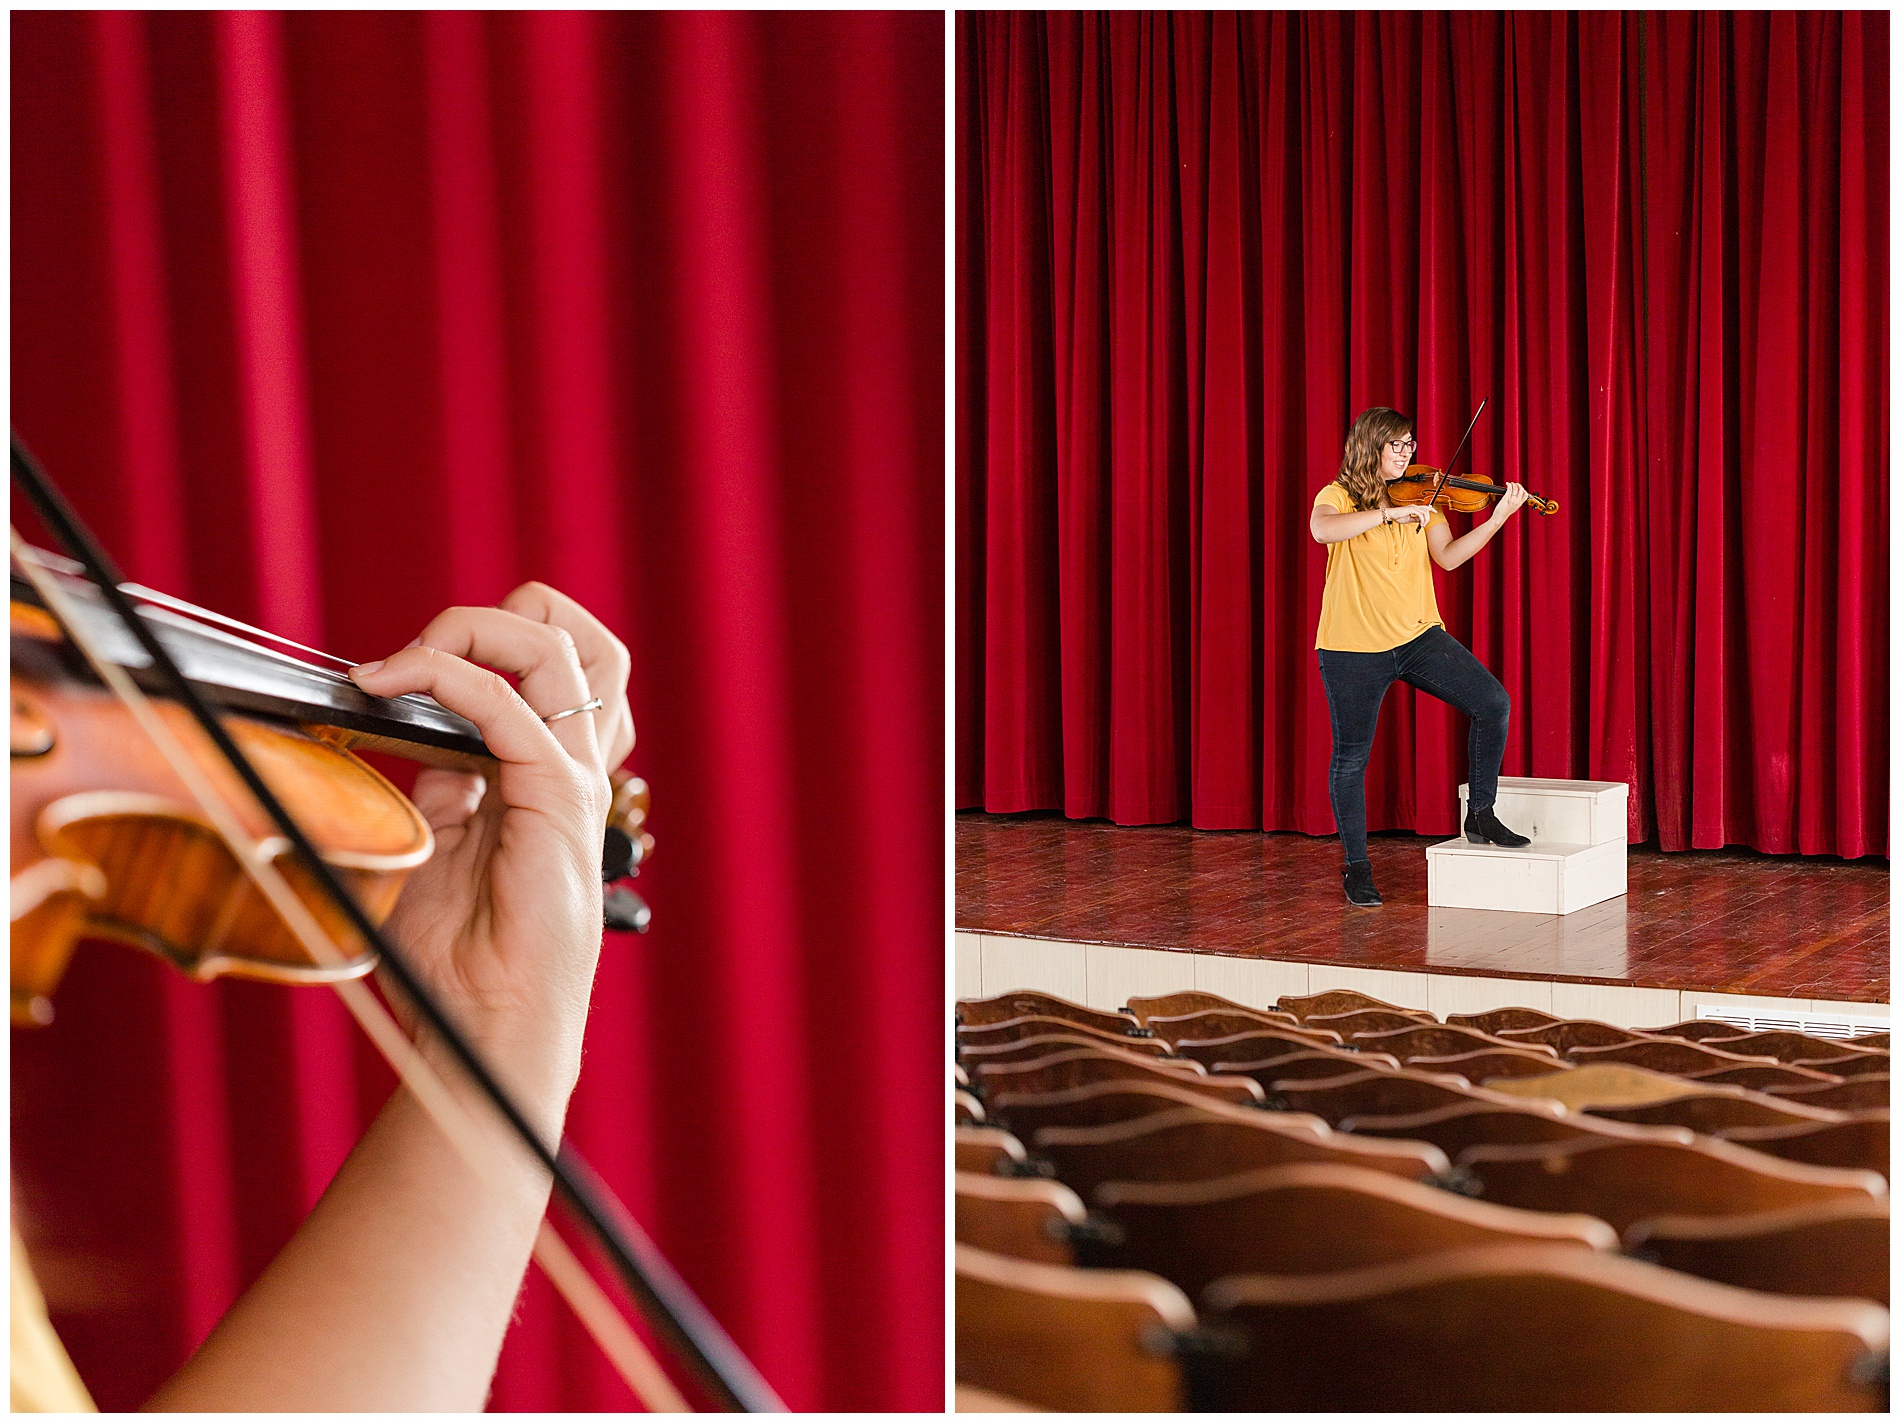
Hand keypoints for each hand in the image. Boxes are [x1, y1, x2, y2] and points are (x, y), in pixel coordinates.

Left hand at [347, 584, 632, 1123]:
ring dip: (472, 631)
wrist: (489, 1023)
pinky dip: (444, 676)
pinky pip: (506, 704)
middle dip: (488, 619)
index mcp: (548, 771)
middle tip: (417, 658)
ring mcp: (572, 776)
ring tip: (409, 662)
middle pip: (574, 635)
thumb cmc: (463, 957)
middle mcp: (572, 763)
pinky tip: (392, 685)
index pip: (542, 663)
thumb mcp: (434, 844)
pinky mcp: (558, 797)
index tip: (389, 680)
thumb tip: (411, 732)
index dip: (470, 645)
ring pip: (557, 645)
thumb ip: (439, 786)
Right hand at [1386, 503, 1434, 530]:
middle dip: (1428, 518)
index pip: (1425, 507)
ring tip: (1422, 525)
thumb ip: (1415, 519)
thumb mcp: (1408, 519)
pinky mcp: (1412, 509)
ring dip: (1425, 520)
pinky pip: (1420, 514)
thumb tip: (1421, 521)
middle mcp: (1415, 506)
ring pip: (1425, 512)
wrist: (1391, 515)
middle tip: (1425, 525)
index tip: (1435, 511)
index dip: (1431, 508)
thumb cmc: (1398, 517)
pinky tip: (1420, 524)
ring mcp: (1413, 507)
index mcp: (1414, 508)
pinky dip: (1422, 520)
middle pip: (1426, 510)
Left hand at [1490, 482, 1529, 522]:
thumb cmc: (1504, 513)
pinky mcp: (1506, 498)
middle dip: (1518, 485)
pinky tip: (1507, 484)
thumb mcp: (1514, 508)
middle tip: (1515, 484)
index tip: (1520, 488)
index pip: (1526, 495)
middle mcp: (1517, 501)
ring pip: (1515, 488)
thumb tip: (1516, 497)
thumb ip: (1516, 503)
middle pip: (1521, 490)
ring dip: (1513, 484)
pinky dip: (1509, 485)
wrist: (1500, 517)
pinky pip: (1509, 489)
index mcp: (1519, 504)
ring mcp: (1512, 499)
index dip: (1523, 490)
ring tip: (1511, 483)